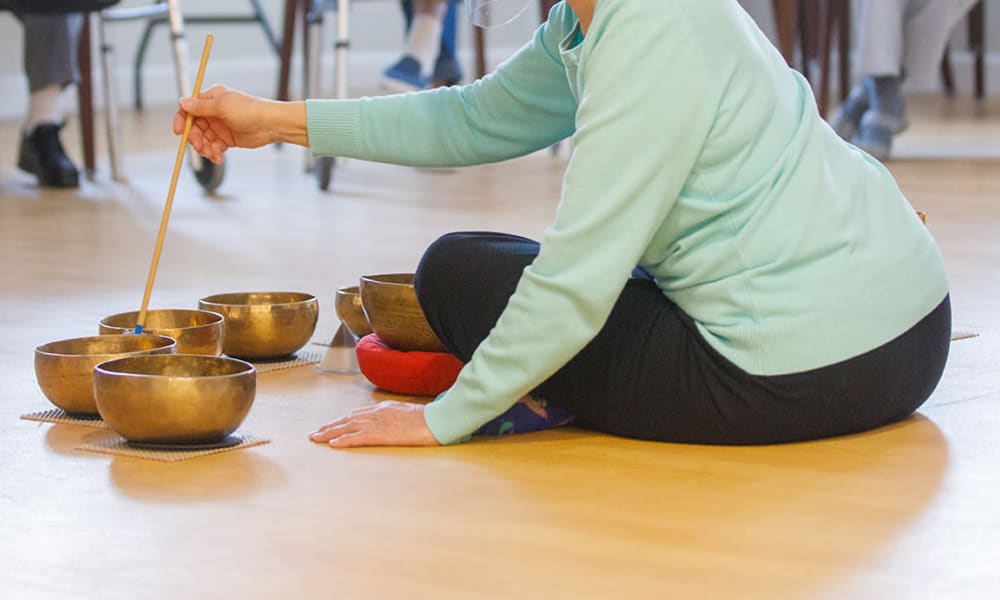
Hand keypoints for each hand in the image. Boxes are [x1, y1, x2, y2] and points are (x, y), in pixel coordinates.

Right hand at [173, 85, 306, 163]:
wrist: (270, 124)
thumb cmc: (249, 110)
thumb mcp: (222, 106)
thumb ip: (201, 107)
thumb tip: (182, 102)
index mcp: (211, 99)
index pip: (189, 109)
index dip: (182, 120)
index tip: (179, 132)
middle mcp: (214, 112)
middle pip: (194, 127)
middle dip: (195, 139)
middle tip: (200, 147)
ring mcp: (220, 126)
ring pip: (203, 139)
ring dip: (205, 148)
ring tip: (213, 155)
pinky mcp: (227, 139)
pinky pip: (214, 147)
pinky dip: (214, 153)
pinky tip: (219, 158)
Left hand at [309, 401, 441, 448]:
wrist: (436, 420)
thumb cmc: (426, 418)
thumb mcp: (406, 412)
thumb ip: (392, 415)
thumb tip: (386, 420)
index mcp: (382, 408)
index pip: (356, 415)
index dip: (340, 421)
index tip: (329, 426)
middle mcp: (376, 414)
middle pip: (347, 420)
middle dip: (329, 427)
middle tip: (314, 434)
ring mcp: (378, 423)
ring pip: (348, 428)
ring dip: (330, 434)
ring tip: (317, 439)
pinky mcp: (382, 434)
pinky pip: (359, 438)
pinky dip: (344, 440)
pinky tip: (334, 444)